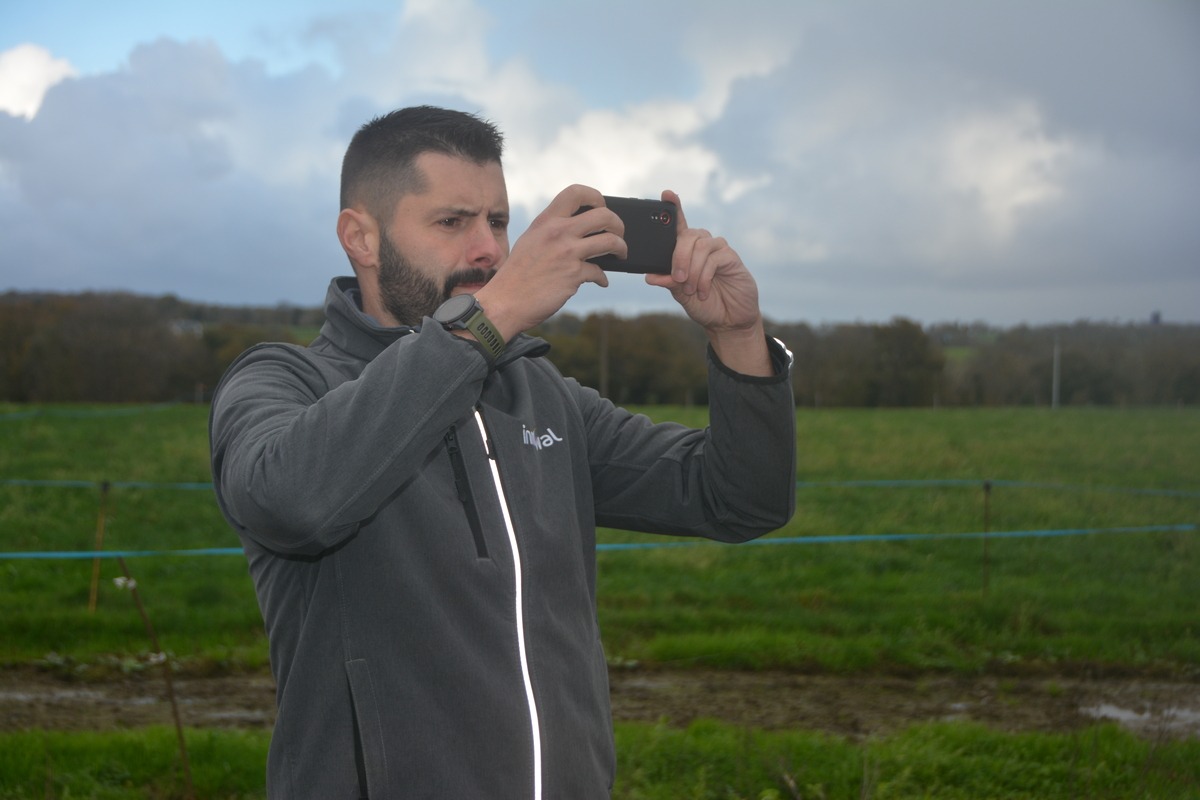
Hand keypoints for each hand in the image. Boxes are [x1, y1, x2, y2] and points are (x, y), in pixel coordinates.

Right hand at [475, 185, 625, 338]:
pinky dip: (602, 278)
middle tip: (618, 234)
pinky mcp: (573, 275)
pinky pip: (599, 272)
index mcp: (546, 221)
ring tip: (620, 254)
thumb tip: (579, 229)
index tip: (601, 207)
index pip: (576, 192)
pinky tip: (601, 281)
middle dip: (618, 224)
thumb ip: (551, 231)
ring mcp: (567, 253)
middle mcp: (558, 232)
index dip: (595, 197)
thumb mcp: (530, 242)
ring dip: (621, 248)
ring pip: (611, 242)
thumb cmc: (518, 275)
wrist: (505, 302)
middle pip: (604, 215)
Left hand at [645, 190, 761, 333]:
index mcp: (686, 250)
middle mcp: (702, 245)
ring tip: (691, 290)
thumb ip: (668, 282)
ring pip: (700, 246)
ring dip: (692, 270)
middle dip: (678, 257)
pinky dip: (704, 276)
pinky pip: (714, 258)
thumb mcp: (679, 295)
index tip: (666, 194)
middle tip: (677, 279)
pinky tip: (703, 290)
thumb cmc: (703, 304)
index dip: (673, 206)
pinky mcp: (731, 258)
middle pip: (686, 235)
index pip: (678, 224)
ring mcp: (718, 249)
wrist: (727, 320)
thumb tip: (650, 275)